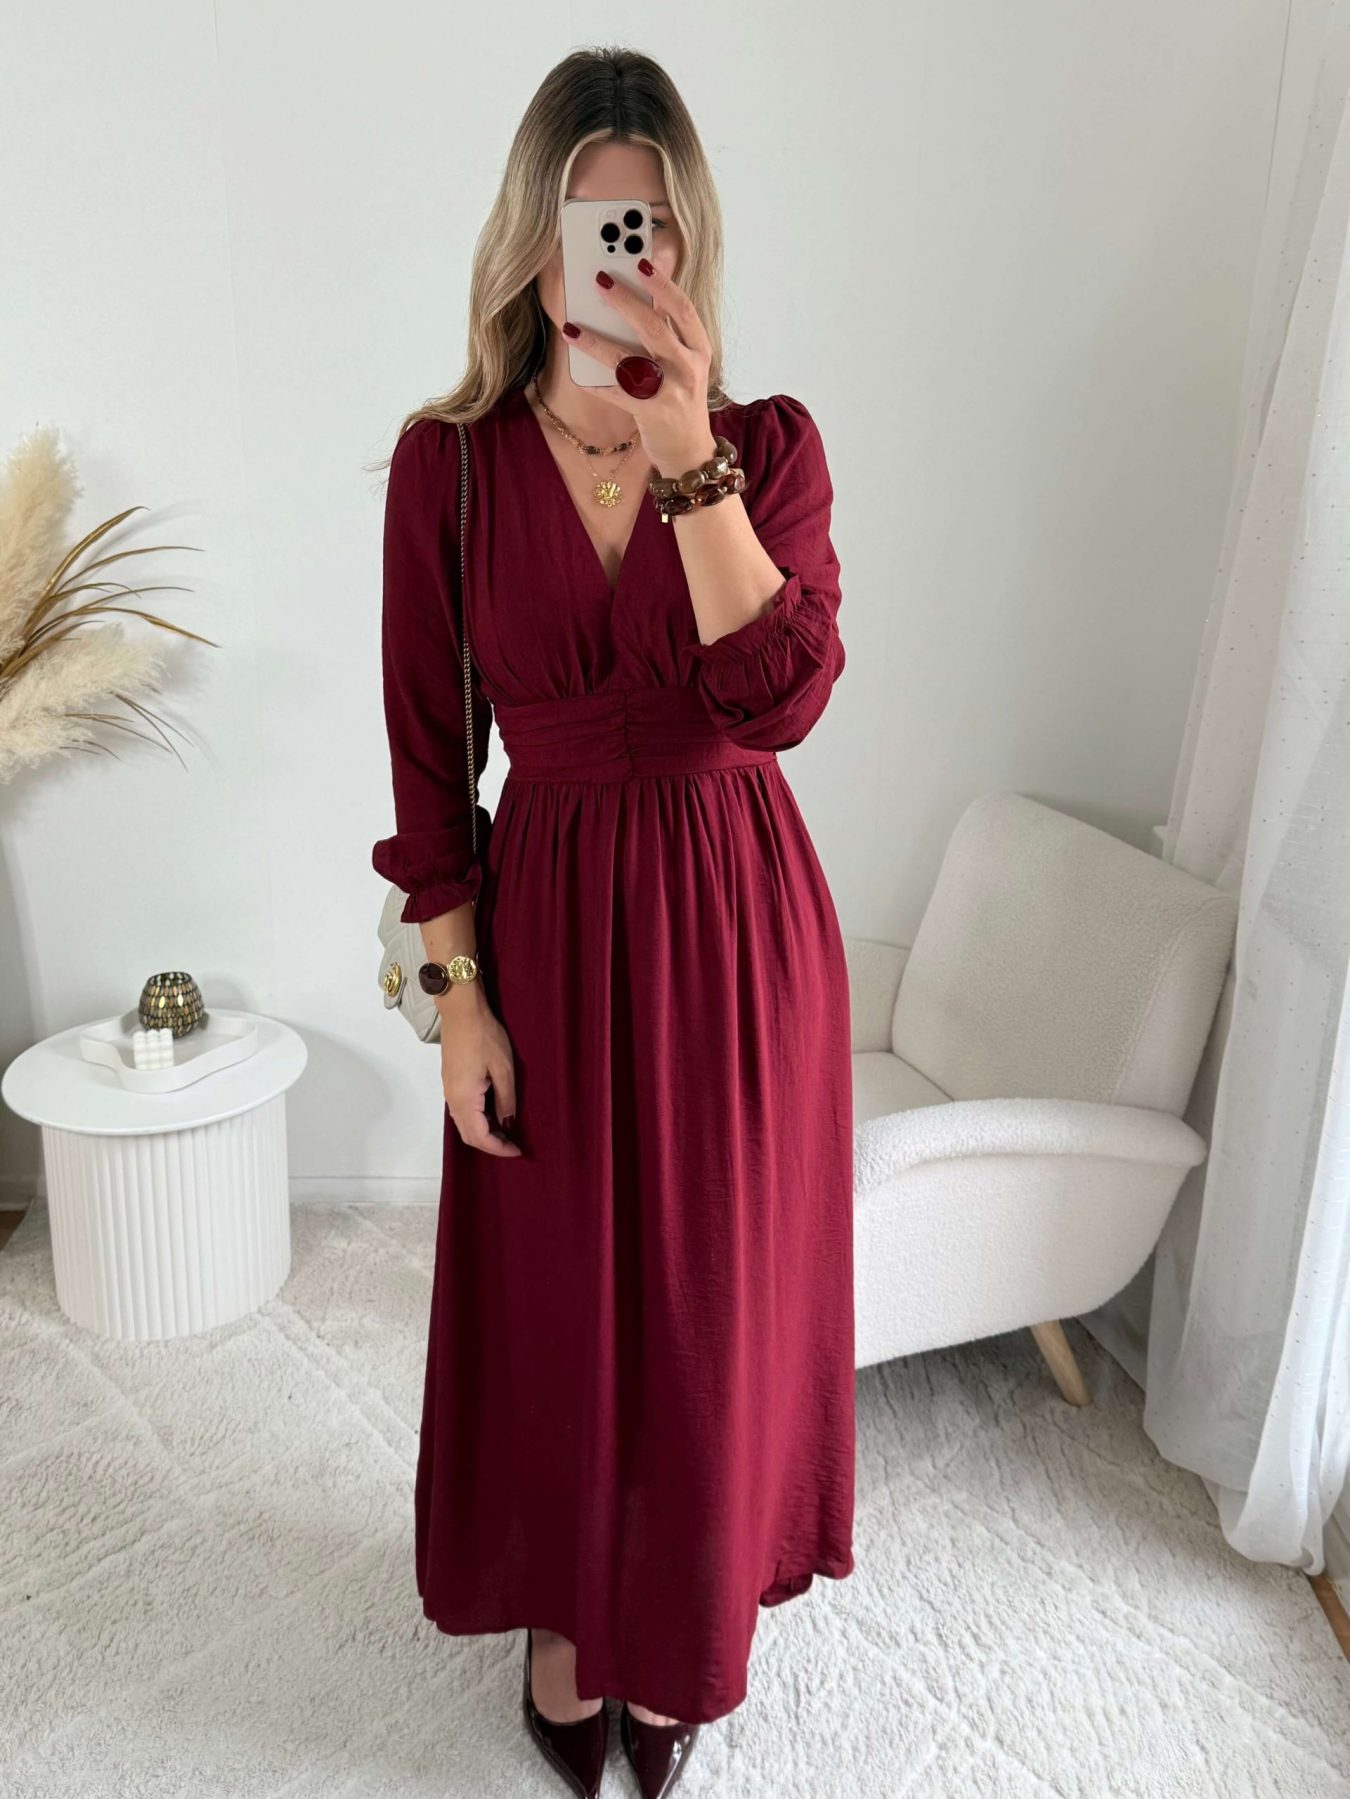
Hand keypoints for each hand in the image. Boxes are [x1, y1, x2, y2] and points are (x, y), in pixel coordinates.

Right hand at [439, 983, 521, 1156]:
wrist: (461, 1011)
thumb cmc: (484, 1037)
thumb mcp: (504, 1069)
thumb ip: (506, 1099)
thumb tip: (508, 1122)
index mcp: (465, 1100)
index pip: (480, 1137)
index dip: (499, 1148)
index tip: (518, 1150)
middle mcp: (453, 1099)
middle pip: (468, 1135)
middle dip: (490, 1144)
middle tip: (513, 1143)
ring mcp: (449, 1090)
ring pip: (463, 1124)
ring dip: (483, 1132)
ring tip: (506, 1130)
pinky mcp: (450, 1081)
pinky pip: (462, 1111)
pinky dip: (477, 1120)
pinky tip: (493, 1112)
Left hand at [566, 261, 716, 474]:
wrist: (690, 453)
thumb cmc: (681, 399)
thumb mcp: (686, 363)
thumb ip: (668, 332)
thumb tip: (637, 296)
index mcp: (699, 349)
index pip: (683, 310)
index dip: (662, 284)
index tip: (640, 262)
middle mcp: (688, 369)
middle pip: (654, 328)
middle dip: (625, 302)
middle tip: (599, 281)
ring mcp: (670, 393)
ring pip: (629, 361)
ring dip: (596, 343)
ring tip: (571, 327)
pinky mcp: (651, 415)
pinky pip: (616, 394)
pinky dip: (594, 383)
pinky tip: (577, 371)